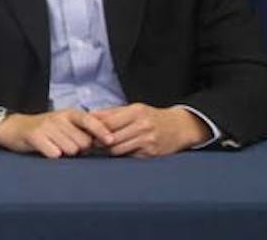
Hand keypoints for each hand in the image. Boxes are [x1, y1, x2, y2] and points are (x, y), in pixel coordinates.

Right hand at [0, 108, 114, 157]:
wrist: (15, 128)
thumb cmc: (46, 130)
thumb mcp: (64, 124)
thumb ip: (83, 130)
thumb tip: (107, 140)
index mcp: (69, 114)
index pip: (89, 120)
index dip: (101, 131)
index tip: (111, 141)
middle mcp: (59, 117)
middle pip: (82, 143)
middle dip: (79, 149)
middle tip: (66, 146)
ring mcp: (47, 126)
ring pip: (70, 150)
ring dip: (65, 154)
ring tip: (55, 147)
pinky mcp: (35, 136)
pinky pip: (54, 154)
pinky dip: (53, 156)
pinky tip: (46, 151)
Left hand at [91, 104, 208, 156]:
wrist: (180, 128)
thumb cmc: (152, 117)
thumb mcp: (134, 109)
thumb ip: (112, 113)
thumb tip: (89, 116)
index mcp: (136, 112)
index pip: (107, 122)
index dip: (94, 129)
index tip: (85, 132)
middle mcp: (142, 126)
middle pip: (111, 138)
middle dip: (98, 142)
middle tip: (89, 144)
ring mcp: (147, 142)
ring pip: (117, 150)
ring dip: (107, 151)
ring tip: (101, 149)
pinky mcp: (151, 155)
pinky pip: (128, 157)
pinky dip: (120, 155)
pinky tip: (117, 152)